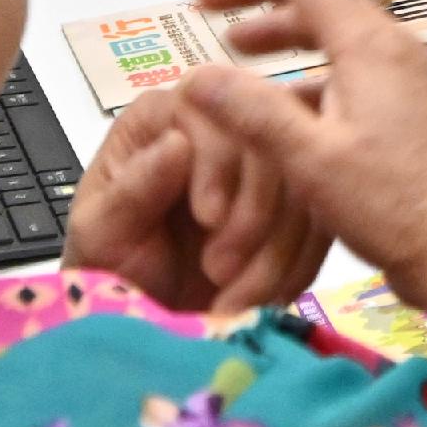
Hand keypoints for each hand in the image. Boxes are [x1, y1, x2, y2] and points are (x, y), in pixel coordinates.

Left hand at [64, 83, 328, 310]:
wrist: (144, 321)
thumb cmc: (111, 268)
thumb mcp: (102, 234)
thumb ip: (133, 189)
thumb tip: (177, 142)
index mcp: (167, 115)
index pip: (216, 105)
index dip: (220, 160)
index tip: (208, 219)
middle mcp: (223, 124)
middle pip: (272, 135)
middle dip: (255, 212)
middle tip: (220, 272)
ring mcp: (267, 162)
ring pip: (305, 178)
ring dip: (277, 248)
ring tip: (235, 298)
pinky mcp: (296, 202)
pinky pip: (324, 218)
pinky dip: (299, 264)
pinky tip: (266, 297)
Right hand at [177, 0, 426, 330]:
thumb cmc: (390, 205)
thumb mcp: (310, 161)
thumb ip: (253, 113)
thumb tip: (195, 75)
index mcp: (369, 44)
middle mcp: (391, 45)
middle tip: (205, 0)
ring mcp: (403, 74)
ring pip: (333, 29)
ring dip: (281, 29)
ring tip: (233, 44)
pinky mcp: (406, 104)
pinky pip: (347, 62)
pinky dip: (305, 65)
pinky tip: (277, 97)